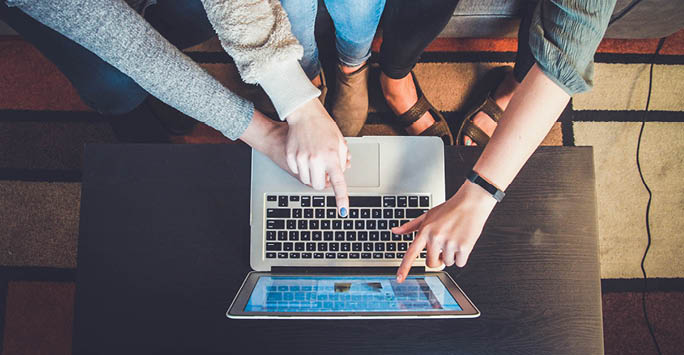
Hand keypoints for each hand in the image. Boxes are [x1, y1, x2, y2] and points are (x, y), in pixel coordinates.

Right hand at [286, 98, 349, 214]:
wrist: (304, 114)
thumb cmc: (323, 126)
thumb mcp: (339, 142)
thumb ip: (343, 160)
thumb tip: (343, 173)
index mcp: (332, 156)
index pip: (338, 183)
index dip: (341, 199)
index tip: (343, 211)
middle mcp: (316, 159)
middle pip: (318, 185)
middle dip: (322, 182)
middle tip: (324, 172)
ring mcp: (302, 158)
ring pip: (306, 180)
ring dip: (312, 175)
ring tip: (314, 160)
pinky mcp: (291, 156)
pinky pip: (297, 172)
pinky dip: (301, 168)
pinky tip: (304, 155)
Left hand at [393, 181, 497, 281]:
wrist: (471, 202)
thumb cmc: (450, 209)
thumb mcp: (427, 215)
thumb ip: (410, 226)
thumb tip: (395, 231)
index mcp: (425, 231)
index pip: (411, 253)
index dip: (404, 268)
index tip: (399, 279)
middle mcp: (435, 238)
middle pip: (431, 263)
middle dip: (437, 259)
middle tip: (443, 247)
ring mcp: (449, 243)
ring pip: (447, 263)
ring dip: (451, 256)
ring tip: (455, 239)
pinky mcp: (463, 247)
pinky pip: (460, 263)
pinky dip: (462, 257)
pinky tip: (463, 242)